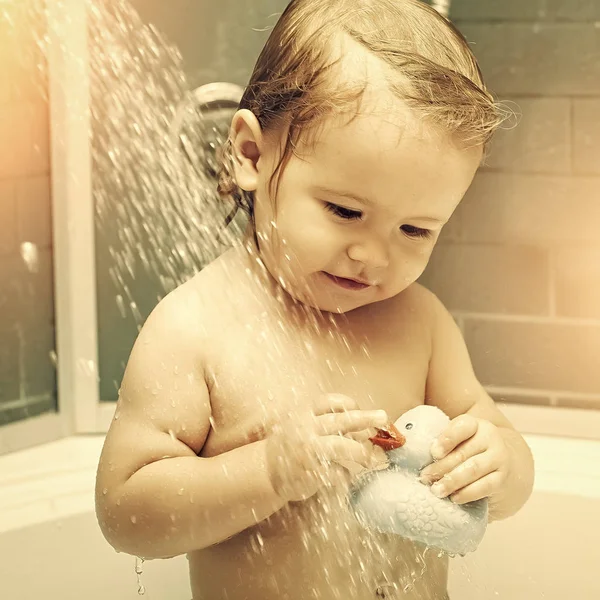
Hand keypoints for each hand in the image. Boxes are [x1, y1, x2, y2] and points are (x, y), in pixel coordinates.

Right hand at [265, 394, 388, 502]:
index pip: (331, 402)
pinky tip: (344, 476)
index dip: (350, 404)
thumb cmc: (290, 445)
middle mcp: (305, 428)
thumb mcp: (302, 425)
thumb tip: (365, 428)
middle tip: (384, 418)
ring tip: (376, 459)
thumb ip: (326, 423)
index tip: (361, 410)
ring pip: (343, 446)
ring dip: (363, 452)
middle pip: (342, 420)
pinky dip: (346, 475)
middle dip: (366, 418)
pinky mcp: (311, 472)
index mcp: (303, 413)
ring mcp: (308, 450)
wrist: (265, 472)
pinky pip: (338, 472)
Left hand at [419, 414, 510, 503]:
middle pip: (463, 452)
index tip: (433, 453)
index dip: (447, 439)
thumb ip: (441, 443)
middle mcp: (489, 437)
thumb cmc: (468, 450)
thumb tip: (413, 454)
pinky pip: (485, 486)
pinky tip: (454, 498)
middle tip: (424, 478)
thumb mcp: (457, 440)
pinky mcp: (503, 477)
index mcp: (474, 424)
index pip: (461, 427)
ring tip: (436, 490)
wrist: (503, 462)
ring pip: (473, 469)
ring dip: (452, 481)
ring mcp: (499, 457)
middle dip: (441, 467)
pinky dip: (468, 493)